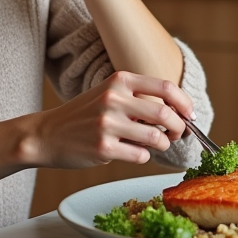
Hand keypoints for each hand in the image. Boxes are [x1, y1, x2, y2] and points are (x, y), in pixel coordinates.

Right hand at [31, 71, 192, 168]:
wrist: (47, 134)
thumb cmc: (85, 115)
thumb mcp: (109, 94)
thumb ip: (140, 99)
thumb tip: (179, 113)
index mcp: (119, 80)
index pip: (166, 87)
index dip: (185, 103)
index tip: (190, 115)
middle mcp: (114, 99)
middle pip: (165, 113)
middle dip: (179, 128)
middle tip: (178, 134)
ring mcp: (107, 124)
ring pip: (156, 138)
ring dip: (162, 144)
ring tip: (153, 144)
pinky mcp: (103, 148)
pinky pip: (141, 156)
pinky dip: (142, 156)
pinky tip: (129, 152)